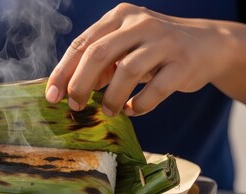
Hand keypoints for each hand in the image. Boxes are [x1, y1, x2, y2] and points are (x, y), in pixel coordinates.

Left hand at [46, 3, 230, 115]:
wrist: (207, 44)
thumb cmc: (155, 48)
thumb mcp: (125, 45)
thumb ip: (100, 61)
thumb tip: (70, 88)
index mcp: (119, 17)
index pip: (82, 44)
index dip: (63, 71)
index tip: (51, 95)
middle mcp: (140, 23)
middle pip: (99, 54)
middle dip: (80, 83)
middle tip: (75, 105)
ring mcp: (163, 41)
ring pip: (127, 71)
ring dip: (112, 97)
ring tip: (108, 111)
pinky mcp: (183, 62)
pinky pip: (156, 89)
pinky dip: (140, 104)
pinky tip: (133, 109)